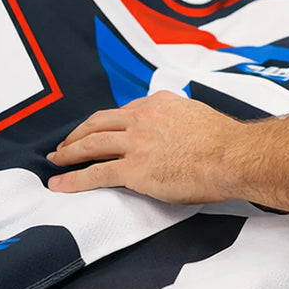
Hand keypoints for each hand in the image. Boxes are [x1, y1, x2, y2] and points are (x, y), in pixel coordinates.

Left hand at [46, 91, 239, 203]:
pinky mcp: (135, 169)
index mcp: (158, 103)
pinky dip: (73, 179)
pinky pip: (96, 173)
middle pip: (98, 123)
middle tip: (63, 145)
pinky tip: (59, 185)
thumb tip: (174, 127)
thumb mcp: (197, 114)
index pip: (122, 112)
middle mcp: (143, 118)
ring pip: (91, 144)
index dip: (104, 123)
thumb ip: (178, 117)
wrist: (233, 156)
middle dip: (77, 135)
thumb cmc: (224, 142)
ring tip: (56, 161)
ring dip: (69, 153)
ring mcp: (136, 143)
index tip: (95, 131)